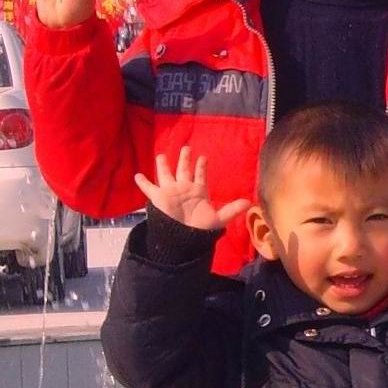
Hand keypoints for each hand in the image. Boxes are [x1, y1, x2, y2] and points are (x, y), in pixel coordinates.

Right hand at [134, 147, 249, 230]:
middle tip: (186, 147)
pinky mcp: (159, 198)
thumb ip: (232, 210)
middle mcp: (183, 189)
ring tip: (160, 155)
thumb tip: (249, 203)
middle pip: (183, 170)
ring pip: (165, 174)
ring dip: (163, 165)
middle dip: (184, 159)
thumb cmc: (200, 230)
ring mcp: (170, 192)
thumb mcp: (218, 219)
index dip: (201, 166)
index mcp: (198, 191)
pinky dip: (143, 182)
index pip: (200, 175)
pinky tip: (137, 175)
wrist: (184, 240)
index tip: (203, 157)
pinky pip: (149, 188)